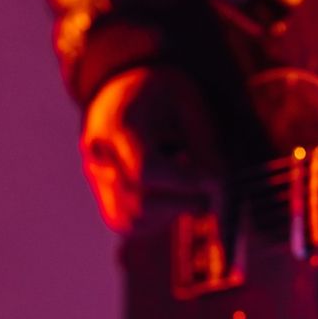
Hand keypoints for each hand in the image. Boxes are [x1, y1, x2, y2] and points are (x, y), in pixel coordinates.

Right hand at [80, 67, 222, 234]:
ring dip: (176, 210)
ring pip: (135, 221)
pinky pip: (134, 225)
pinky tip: (180, 193)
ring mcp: (98, 182)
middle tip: (214, 185)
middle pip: (140, 203)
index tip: (216, 177)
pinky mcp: (107, 200)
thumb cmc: (162, 94)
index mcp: (116, 125)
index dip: (186, 181)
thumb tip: (219, 182)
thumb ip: (203, 139)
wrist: (123, 93)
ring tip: (195, 184)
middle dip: (186, 200)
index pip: (146, 170)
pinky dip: (164, 217)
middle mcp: (99, 158)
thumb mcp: (188, 100)